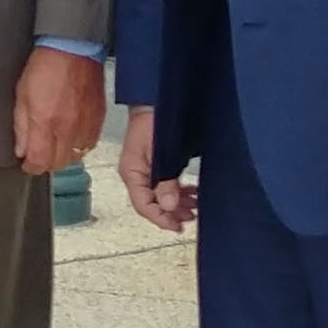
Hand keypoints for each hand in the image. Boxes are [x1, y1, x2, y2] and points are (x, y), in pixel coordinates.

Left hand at [13, 47, 106, 176]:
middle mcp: (68, 127)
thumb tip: (21, 150)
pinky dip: (78, 146)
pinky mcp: (98, 119)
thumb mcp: (22, 94)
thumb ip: (21, 126)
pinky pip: (89, 145)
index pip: (39, 161)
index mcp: (45, 121)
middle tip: (38, 154)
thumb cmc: (45, 66)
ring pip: (75, 157)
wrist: (73, 49)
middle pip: (58, 164)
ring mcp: (85, 125)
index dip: (31, 167)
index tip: (26, 163)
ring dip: (63, 156)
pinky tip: (70, 136)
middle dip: (45, 163)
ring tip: (54, 145)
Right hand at [117, 106, 192, 233]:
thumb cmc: (154, 121)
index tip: (177, 226)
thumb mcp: (160, 152)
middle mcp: (136, 175)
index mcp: (132, 173)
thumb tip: (168, 207)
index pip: (143, 205)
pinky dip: (179, 193)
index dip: (160, 219)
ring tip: (195, 205)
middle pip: (152, 204)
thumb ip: (164, 180)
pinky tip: (191, 192)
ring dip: (177, 204)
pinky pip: (165, 186)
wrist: (155, 101)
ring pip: (160, 197)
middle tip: (191, 217)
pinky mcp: (156, 166)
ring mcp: (146, 171)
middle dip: (172, 213)